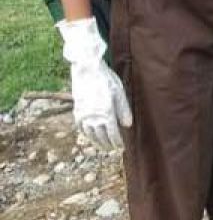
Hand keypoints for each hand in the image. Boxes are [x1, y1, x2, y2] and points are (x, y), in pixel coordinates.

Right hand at [57, 18, 131, 150]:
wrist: (87, 70)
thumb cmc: (106, 79)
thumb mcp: (119, 92)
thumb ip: (124, 109)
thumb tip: (127, 125)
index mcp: (106, 112)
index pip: (112, 133)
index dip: (117, 142)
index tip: (121, 147)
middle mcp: (93, 116)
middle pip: (101, 136)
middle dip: (108, 144)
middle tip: (113, 149)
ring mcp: (83, 114)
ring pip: (90, 133)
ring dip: (96, 141)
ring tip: (102, 146)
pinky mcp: (76, 110)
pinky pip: (81, 127)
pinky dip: (86, 133)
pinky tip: (90, 135)